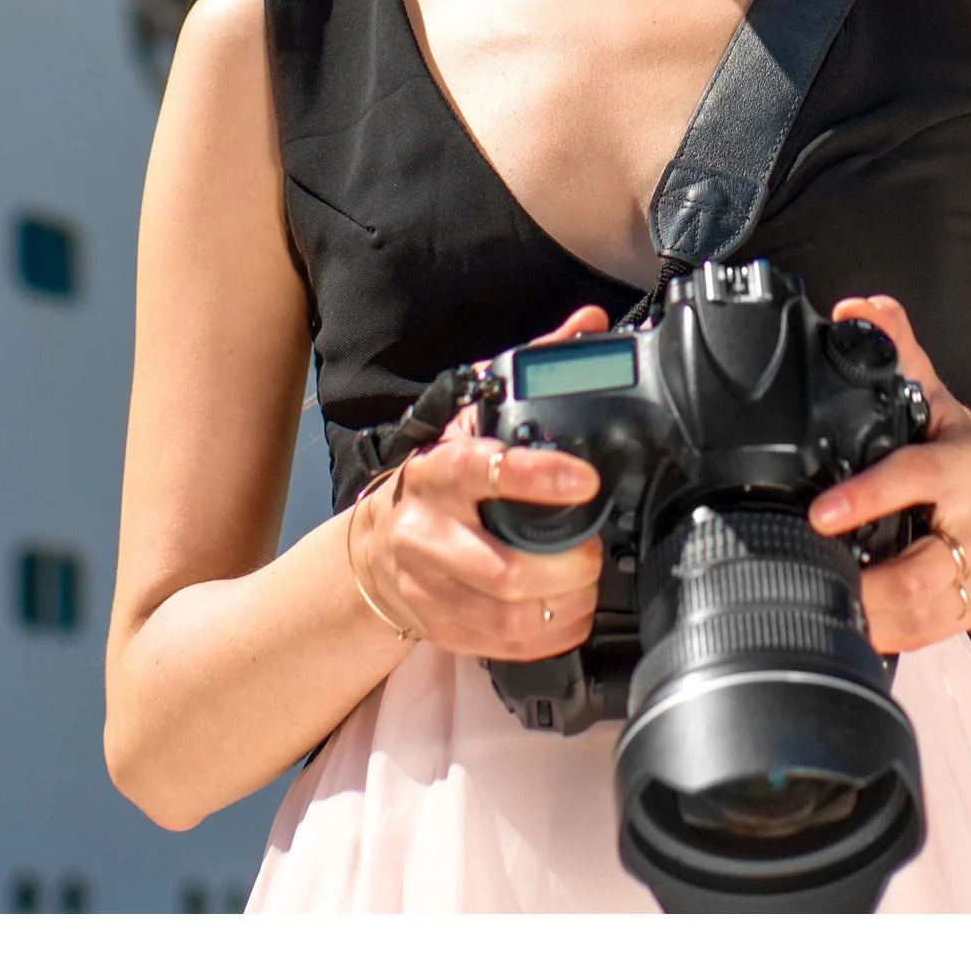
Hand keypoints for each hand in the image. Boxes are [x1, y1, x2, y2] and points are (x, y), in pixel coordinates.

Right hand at [353, 306, 608, 659]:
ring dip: (563, 604)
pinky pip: (504, 645)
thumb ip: (531, 368)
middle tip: (593, 550)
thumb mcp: (472, 415)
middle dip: (565, 565)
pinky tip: (571, 614)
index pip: (485, 470)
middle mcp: (428, 532)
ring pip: (507, 613)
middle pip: (503, 567)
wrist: (377, 548)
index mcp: (437, 471)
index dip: (539, 476)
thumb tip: (588, 325)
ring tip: (588, 582)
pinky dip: (549, 634)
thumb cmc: (439, 478)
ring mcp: (432, 587)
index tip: (586, 479)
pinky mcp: (443, 627)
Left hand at [806, 294, 970, 654]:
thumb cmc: (966, 449)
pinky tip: (864, 633)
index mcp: (970, 463)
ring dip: (880, 619)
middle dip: (871, 586)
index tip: (822, 514)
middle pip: (927, 568)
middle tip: (818, 582)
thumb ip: (897, 350)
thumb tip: (859, 309)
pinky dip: (900, 638)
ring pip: (934, 609)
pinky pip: (941, 631)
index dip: (869, 496)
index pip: (916, 477)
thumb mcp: (934, 396)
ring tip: (832, 611)